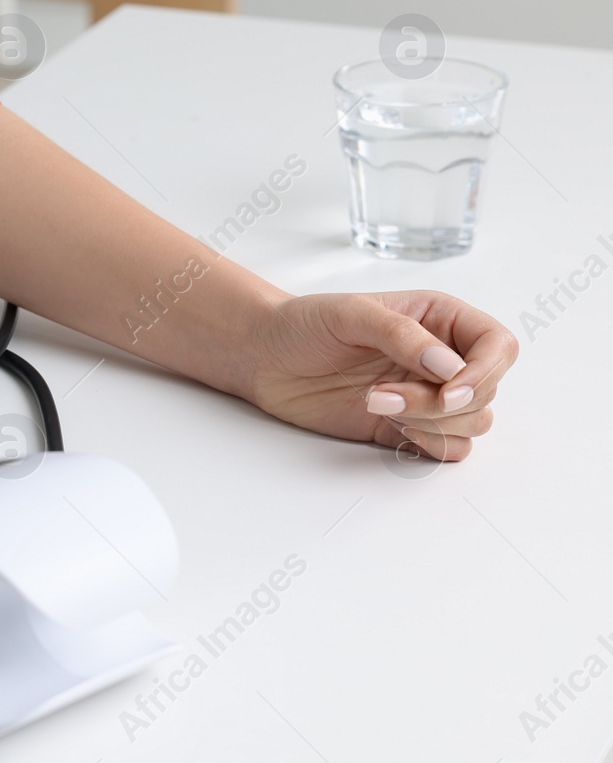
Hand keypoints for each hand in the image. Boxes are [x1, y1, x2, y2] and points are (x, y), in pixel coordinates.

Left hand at [245, 291, 518, 460]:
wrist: (265, 357)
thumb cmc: (304, 324)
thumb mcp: (351, 314)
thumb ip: (402, 336)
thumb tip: (451, 369)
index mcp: (440, 319)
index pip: (499, 346)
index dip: (485, 372)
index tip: (449, 388)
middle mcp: (442, 357)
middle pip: (485, 391)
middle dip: (443, 402)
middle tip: (384, 393)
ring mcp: (426, 393)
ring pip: (473, 422)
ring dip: (432, 422)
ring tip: (376, 403)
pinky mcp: (407, 425)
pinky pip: (450, 447)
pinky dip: (430, 444)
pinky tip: (391, 428)